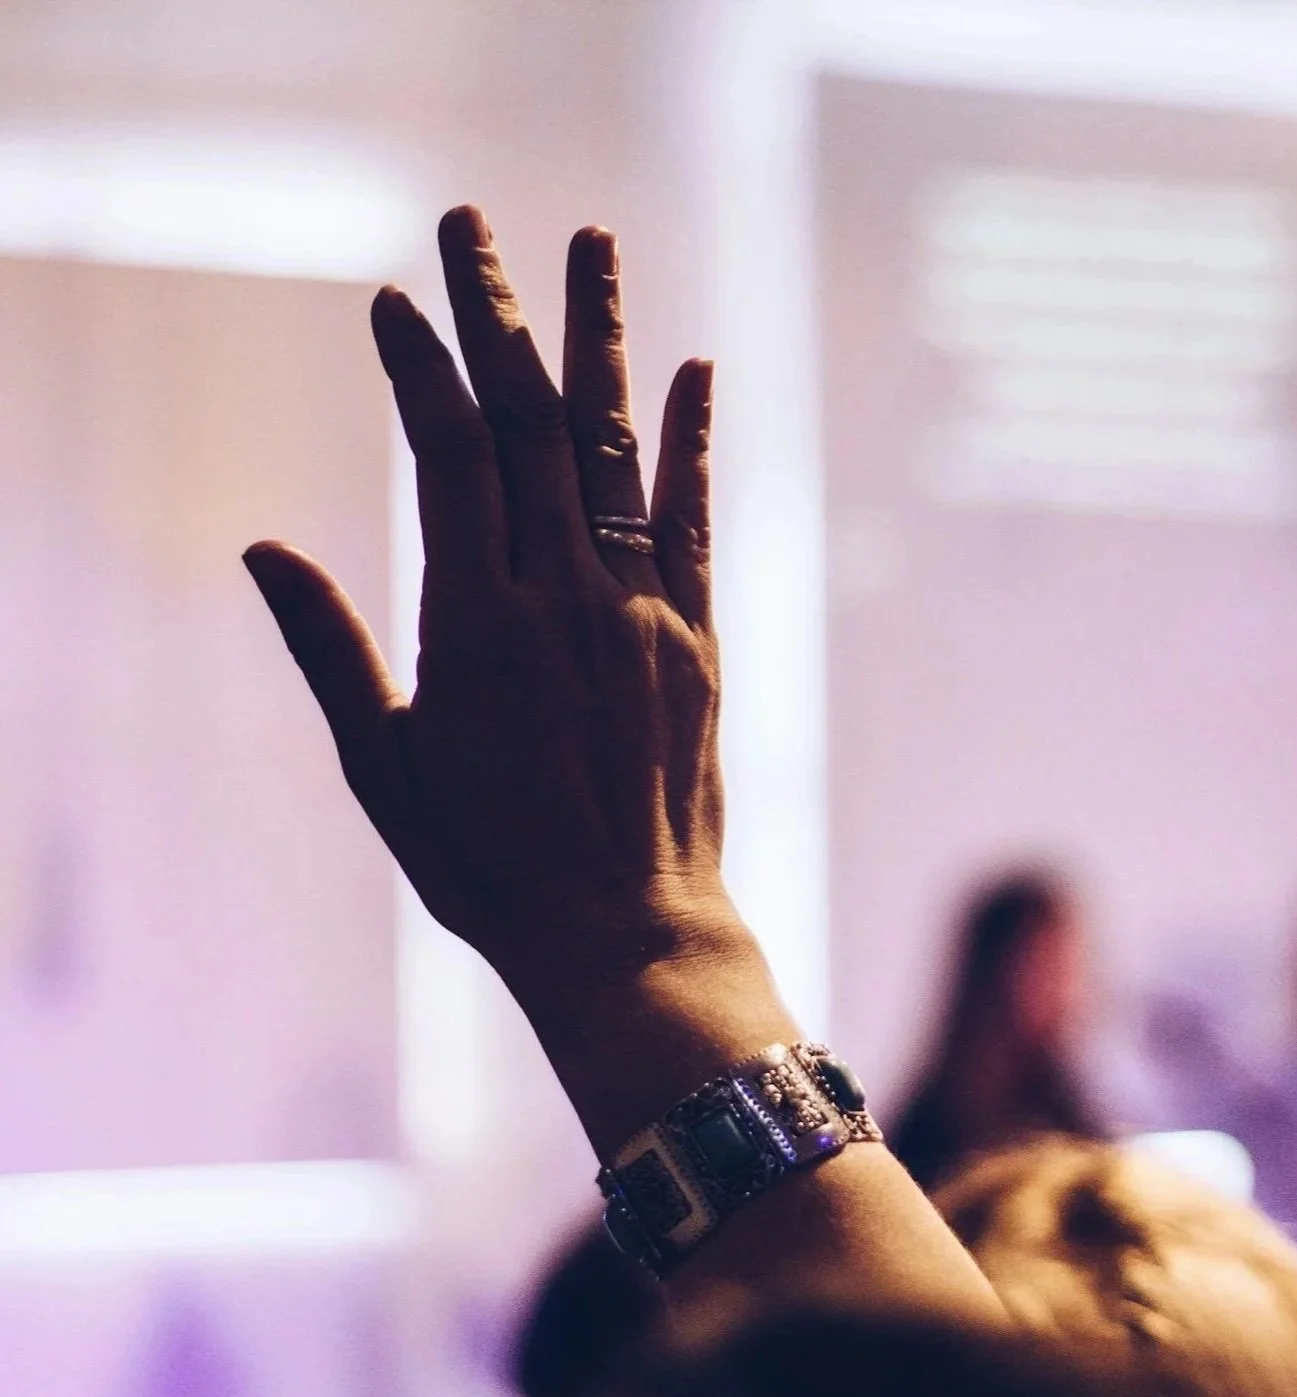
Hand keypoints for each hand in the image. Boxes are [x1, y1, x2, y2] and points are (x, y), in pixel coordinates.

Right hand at [245, 208, 791, 1141]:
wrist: (622, 934)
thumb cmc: (489, 865)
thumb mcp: (384, 766)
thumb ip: (332, 649)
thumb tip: (263, 549)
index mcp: (477, 622)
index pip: (447, 454)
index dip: (421, 367)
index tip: (393, 301)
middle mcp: (564, 596)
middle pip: (528, 423)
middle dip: (495, 316)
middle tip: (472, 226)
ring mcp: (641, 612)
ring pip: (614, 450)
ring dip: (599, 340)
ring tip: (589, 244)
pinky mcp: (697, 641)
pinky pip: (697, 522)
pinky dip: (692, 445)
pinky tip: (695, 371)